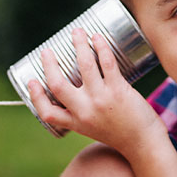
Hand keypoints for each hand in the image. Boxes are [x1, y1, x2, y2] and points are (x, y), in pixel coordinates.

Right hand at [29, 28, 164, 155]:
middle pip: (58, 84)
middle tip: (47, 50)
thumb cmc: (122, 134)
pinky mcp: (118, 90)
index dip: (35, 95)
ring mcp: (101, 99)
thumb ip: (85, 113)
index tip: (31, 80)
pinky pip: (107, 63)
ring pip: (84, 66)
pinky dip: (100, 46)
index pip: (47, 112)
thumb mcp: (94, 129)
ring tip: (77, 32)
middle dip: (49, 64)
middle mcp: (85, 111)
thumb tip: (80, 88)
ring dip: (78, 44)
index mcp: (76, 123)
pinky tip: (98, 37)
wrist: (144, 144)